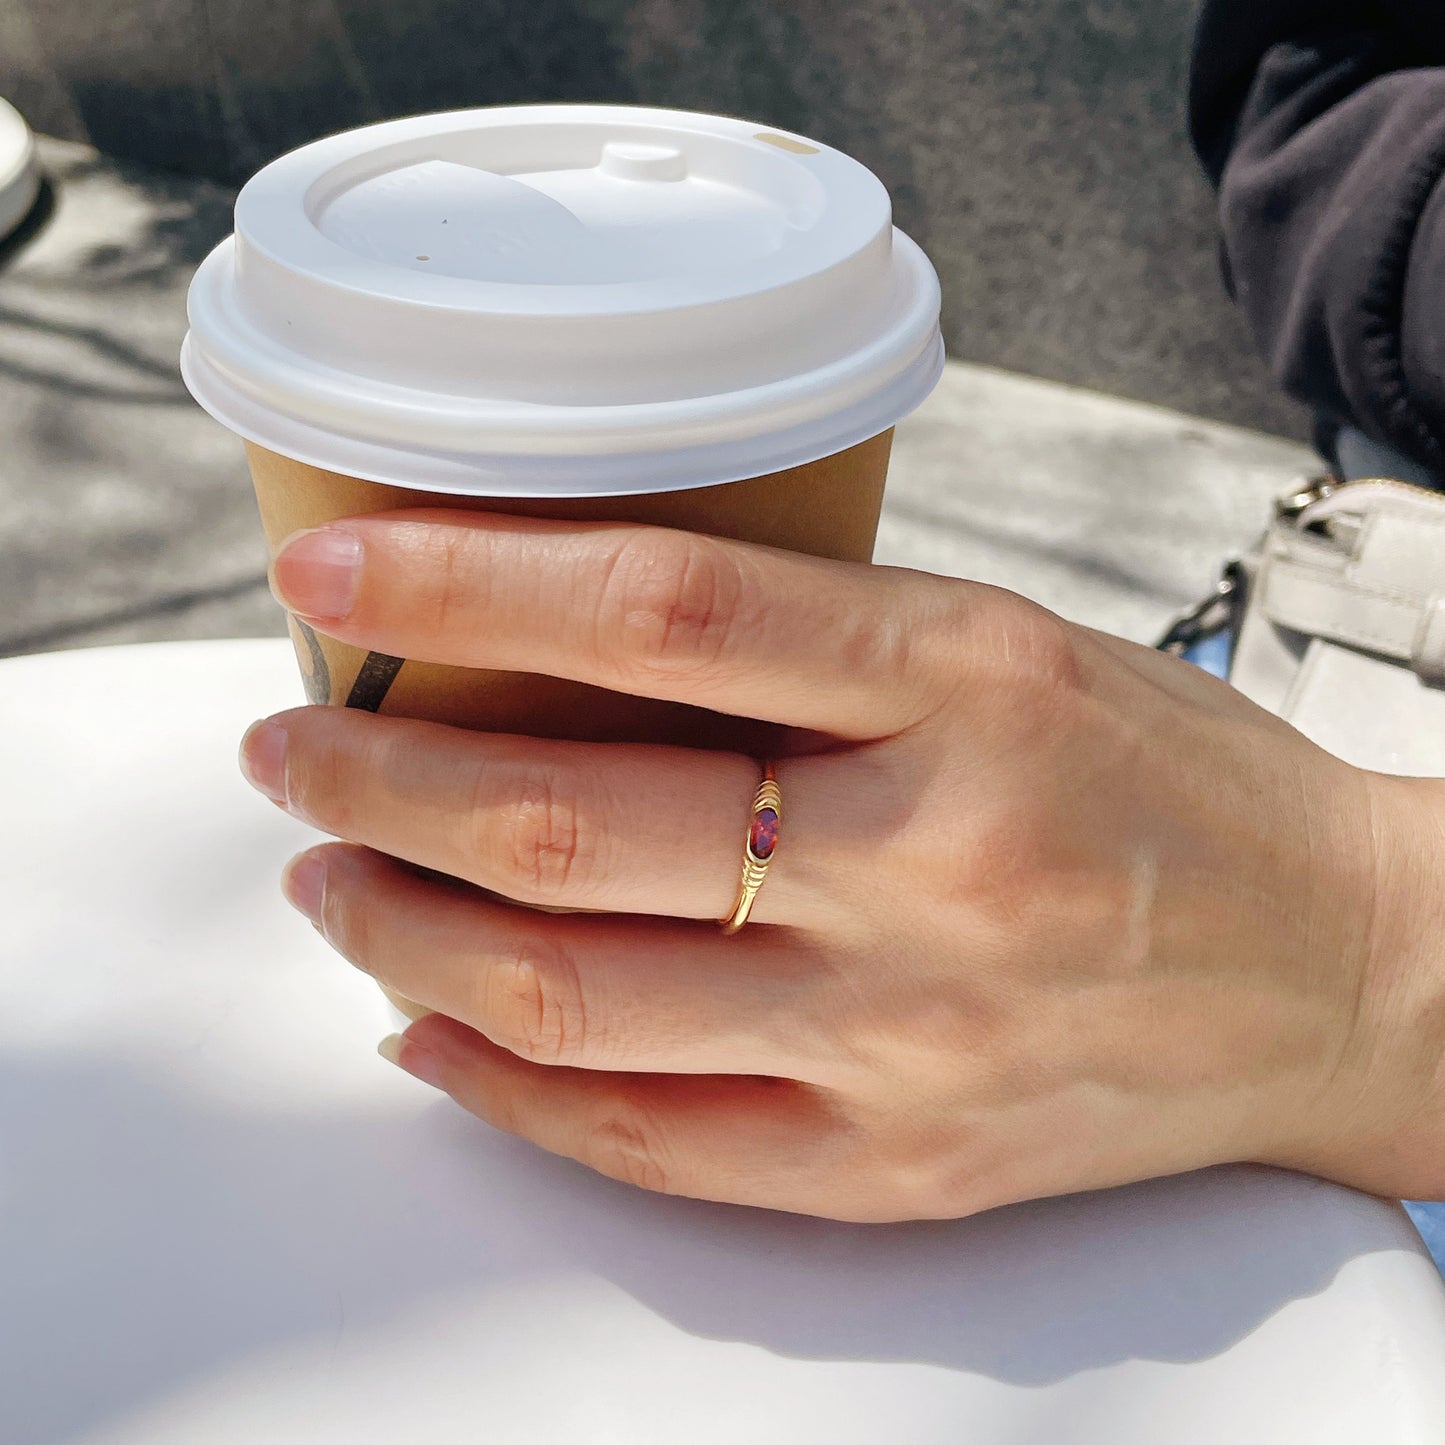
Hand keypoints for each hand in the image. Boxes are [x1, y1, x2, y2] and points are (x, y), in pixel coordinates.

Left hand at [241, 511, 1444, 1219]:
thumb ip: (811, 654)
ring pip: (570, 994)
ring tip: (327, 876)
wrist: (1337, 966)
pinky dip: (498, 1085)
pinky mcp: (894, 1164)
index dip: (464, 581)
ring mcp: (905, 1038)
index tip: (335, 567)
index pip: (661, 614)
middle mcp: (931, 868)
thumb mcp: (1011, 649)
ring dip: (401, 928)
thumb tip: (569, 653)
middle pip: (571, 820)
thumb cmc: (1172, 785)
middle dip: (379, 779)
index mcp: (970, 689)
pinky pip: (644, 1139)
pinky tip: (424, 1028)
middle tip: (292, 746)